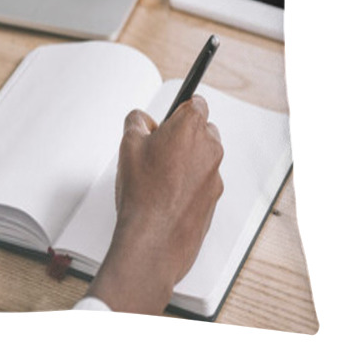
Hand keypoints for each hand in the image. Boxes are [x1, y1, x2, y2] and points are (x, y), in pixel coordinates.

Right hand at [87, 95, 223, 313]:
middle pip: (202, 129)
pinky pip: (202, 181)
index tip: (167, 115)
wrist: (153, 239)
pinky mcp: (214, 199)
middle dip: (182, 134)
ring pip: (202, 157)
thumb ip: (136, 122)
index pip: (196, 102)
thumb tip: (140, 120)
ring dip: (186, 160)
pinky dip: (188, 183)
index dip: (178, 108)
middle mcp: (209, 149)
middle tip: (156, 146)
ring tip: (156, 175)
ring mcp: (214, 176)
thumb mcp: (127, 144)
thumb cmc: (143, 193)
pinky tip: (164, 194)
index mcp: (190, 128)